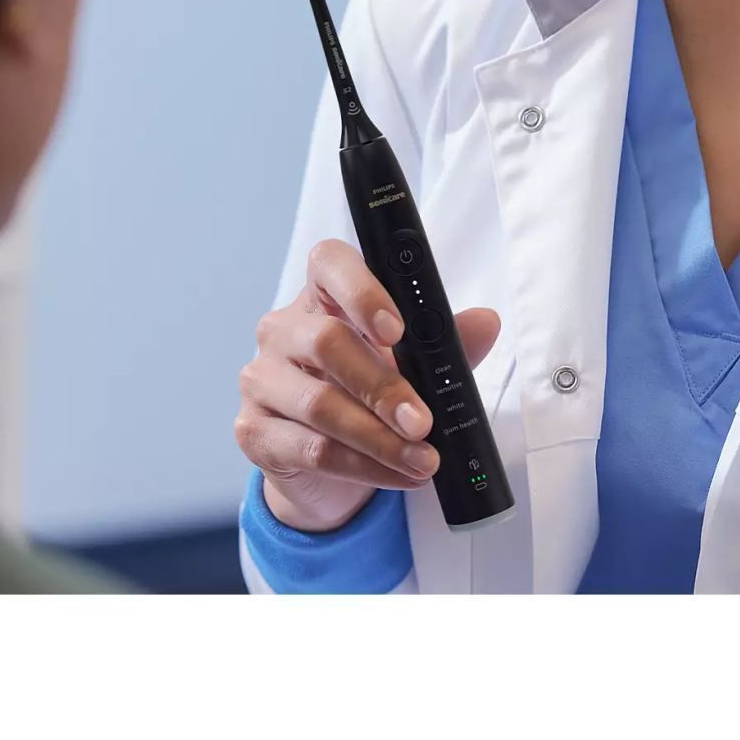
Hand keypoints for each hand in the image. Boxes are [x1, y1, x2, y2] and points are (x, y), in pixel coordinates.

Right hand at [235, 238, 502, 533]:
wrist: (325, 462)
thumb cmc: (365, 395)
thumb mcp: (411, 367)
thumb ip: (444, 344)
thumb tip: (485, 323)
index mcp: (321, 298)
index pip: (328, 265)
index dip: (361, 291)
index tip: (397, 329)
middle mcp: (282, 331)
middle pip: (326, 343)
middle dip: (383, 387)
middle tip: (423, 421)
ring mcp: (261, 380)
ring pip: (318, 404)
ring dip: (378, 438)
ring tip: (422, 459)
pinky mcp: (254, 431)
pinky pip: (309, 449)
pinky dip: (361, 467)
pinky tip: (395, 475)